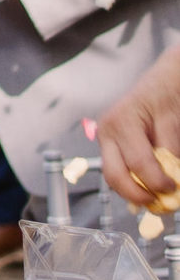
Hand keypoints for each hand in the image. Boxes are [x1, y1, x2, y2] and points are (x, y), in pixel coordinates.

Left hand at [99, 43, 179, 207]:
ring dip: (174, 172)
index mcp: (107, 134)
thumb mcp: (135, 136)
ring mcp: (141, 114)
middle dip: (154, 186)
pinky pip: (176, 145)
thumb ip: (135, 164)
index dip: (132, 194)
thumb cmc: (152, 111)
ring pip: (163, 156)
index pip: (112, 174)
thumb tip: (144, 201)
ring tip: (177, 176)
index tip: (150, 204)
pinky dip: (179, 159)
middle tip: (168, 194)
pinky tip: (178, 157)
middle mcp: (118, 123)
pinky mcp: (166, 109)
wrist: (171, 75)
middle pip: (135, 166)